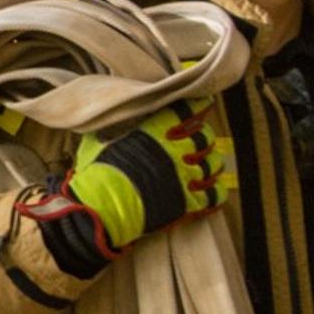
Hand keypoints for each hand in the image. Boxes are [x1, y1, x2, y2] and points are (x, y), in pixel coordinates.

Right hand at [67, 97, 230, 249]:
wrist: (103, 207)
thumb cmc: (98, 172)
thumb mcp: (99, 141)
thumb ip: (114, 130)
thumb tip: (110, 122)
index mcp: (158, 130)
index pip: (188, 110)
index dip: (197, 107)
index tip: (200, 106)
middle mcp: (178, 149)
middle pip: (206, 137)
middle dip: (203, 139)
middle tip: (197, 142)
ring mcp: (186, 175)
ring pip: (215, 164)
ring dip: (211, 164)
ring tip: (204, 167)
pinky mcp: (189, 201)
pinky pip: (215, 194)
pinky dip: (215, 191)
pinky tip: (208, 190)